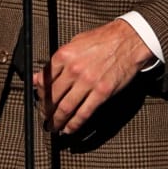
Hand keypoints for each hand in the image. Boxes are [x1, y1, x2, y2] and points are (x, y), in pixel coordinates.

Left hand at [32, 19, 152, 134]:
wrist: (128, 40)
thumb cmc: (102, 40)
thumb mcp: (74, 43)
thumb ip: (56, 62)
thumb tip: (39, 77)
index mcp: (64, 55)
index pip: (44, 80)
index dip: (39, 94)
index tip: (39, 100)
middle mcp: (73, 70)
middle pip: (52, 96)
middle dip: (45, 110)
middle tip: (44, 116)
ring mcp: (88, 82)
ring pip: (66, 108)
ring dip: (57, 120)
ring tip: (53, 126)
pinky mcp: (102, 93)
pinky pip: (84, 112)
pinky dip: (74, 124)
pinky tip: (69, 128)